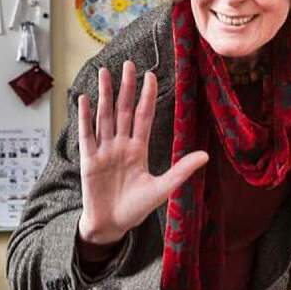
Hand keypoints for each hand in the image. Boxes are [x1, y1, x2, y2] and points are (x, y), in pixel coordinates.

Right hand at [78, 61, 207, 244]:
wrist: (112, 226)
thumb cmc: (135, 209)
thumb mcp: (161, 188)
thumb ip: (181, 171)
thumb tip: (205, 156)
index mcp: (138, 150)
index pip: (143, 116)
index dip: (146, 96)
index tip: (149, 75)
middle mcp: (121, 145)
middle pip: (123, 110)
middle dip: (125, 87)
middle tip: (128, 64)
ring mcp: (104, 151)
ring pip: (104, 117)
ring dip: (105, 95)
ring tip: (106, 72)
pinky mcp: (88, 160)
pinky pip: (86, 135)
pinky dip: (85, 117)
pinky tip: (85, 99)